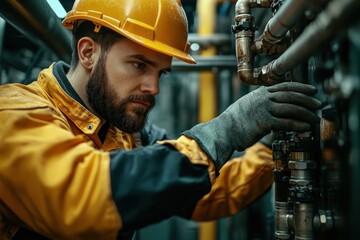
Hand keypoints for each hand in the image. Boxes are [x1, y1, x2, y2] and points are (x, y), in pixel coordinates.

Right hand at [182, 82, 320, 169]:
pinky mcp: (264, 122)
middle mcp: (263, 98)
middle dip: (307, 99)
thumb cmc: (234, 122)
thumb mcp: (247, 106)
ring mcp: (264, 109)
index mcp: (260, 93)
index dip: (300, 87)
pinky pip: (286, 122)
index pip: (284, 86)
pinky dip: (297, 125)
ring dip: (306, 113)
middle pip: (291, 95)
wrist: (223, 130)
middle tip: (318, 104)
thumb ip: (261, 104)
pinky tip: (305, 128)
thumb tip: (273, 109)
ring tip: (315, 118)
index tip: (312, 89)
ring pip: (291, 108)